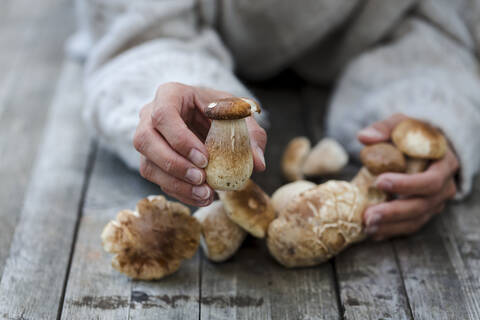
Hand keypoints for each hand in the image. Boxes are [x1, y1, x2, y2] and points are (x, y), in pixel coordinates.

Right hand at [134, 82, 266, 206]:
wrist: (209, 118)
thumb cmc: (222, 111)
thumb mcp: (239, 115)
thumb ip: (251, 135)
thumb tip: (258, 164)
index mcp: (170, 94)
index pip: (163, 115)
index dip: (180, 139)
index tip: (204, 159)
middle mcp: (150, 115)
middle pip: (145, 140)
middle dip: (173, 164)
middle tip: (201, 179)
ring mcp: (147, 139)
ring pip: (147, 164)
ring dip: (175, 184)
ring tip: (205, 195)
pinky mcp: (151, 160)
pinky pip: (157, 180)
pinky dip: (179, 192)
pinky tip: (201, 198)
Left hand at [357, 114, 458, 240]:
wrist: (421, 148)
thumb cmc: (411, 135)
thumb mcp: (400, 124)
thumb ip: (384, 128)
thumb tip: (364, 137)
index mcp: (443, 164)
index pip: (430, 180)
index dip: (407, 184)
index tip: (379, 181)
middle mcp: (444, 187)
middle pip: (422, 205)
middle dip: (394, 211)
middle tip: (368, 215)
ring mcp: (435, 203)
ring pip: (416, 220)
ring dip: (391, 226)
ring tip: (367, 227)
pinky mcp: (423, 213)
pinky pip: (409, 226)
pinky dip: (391, 231)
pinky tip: (373, 233)